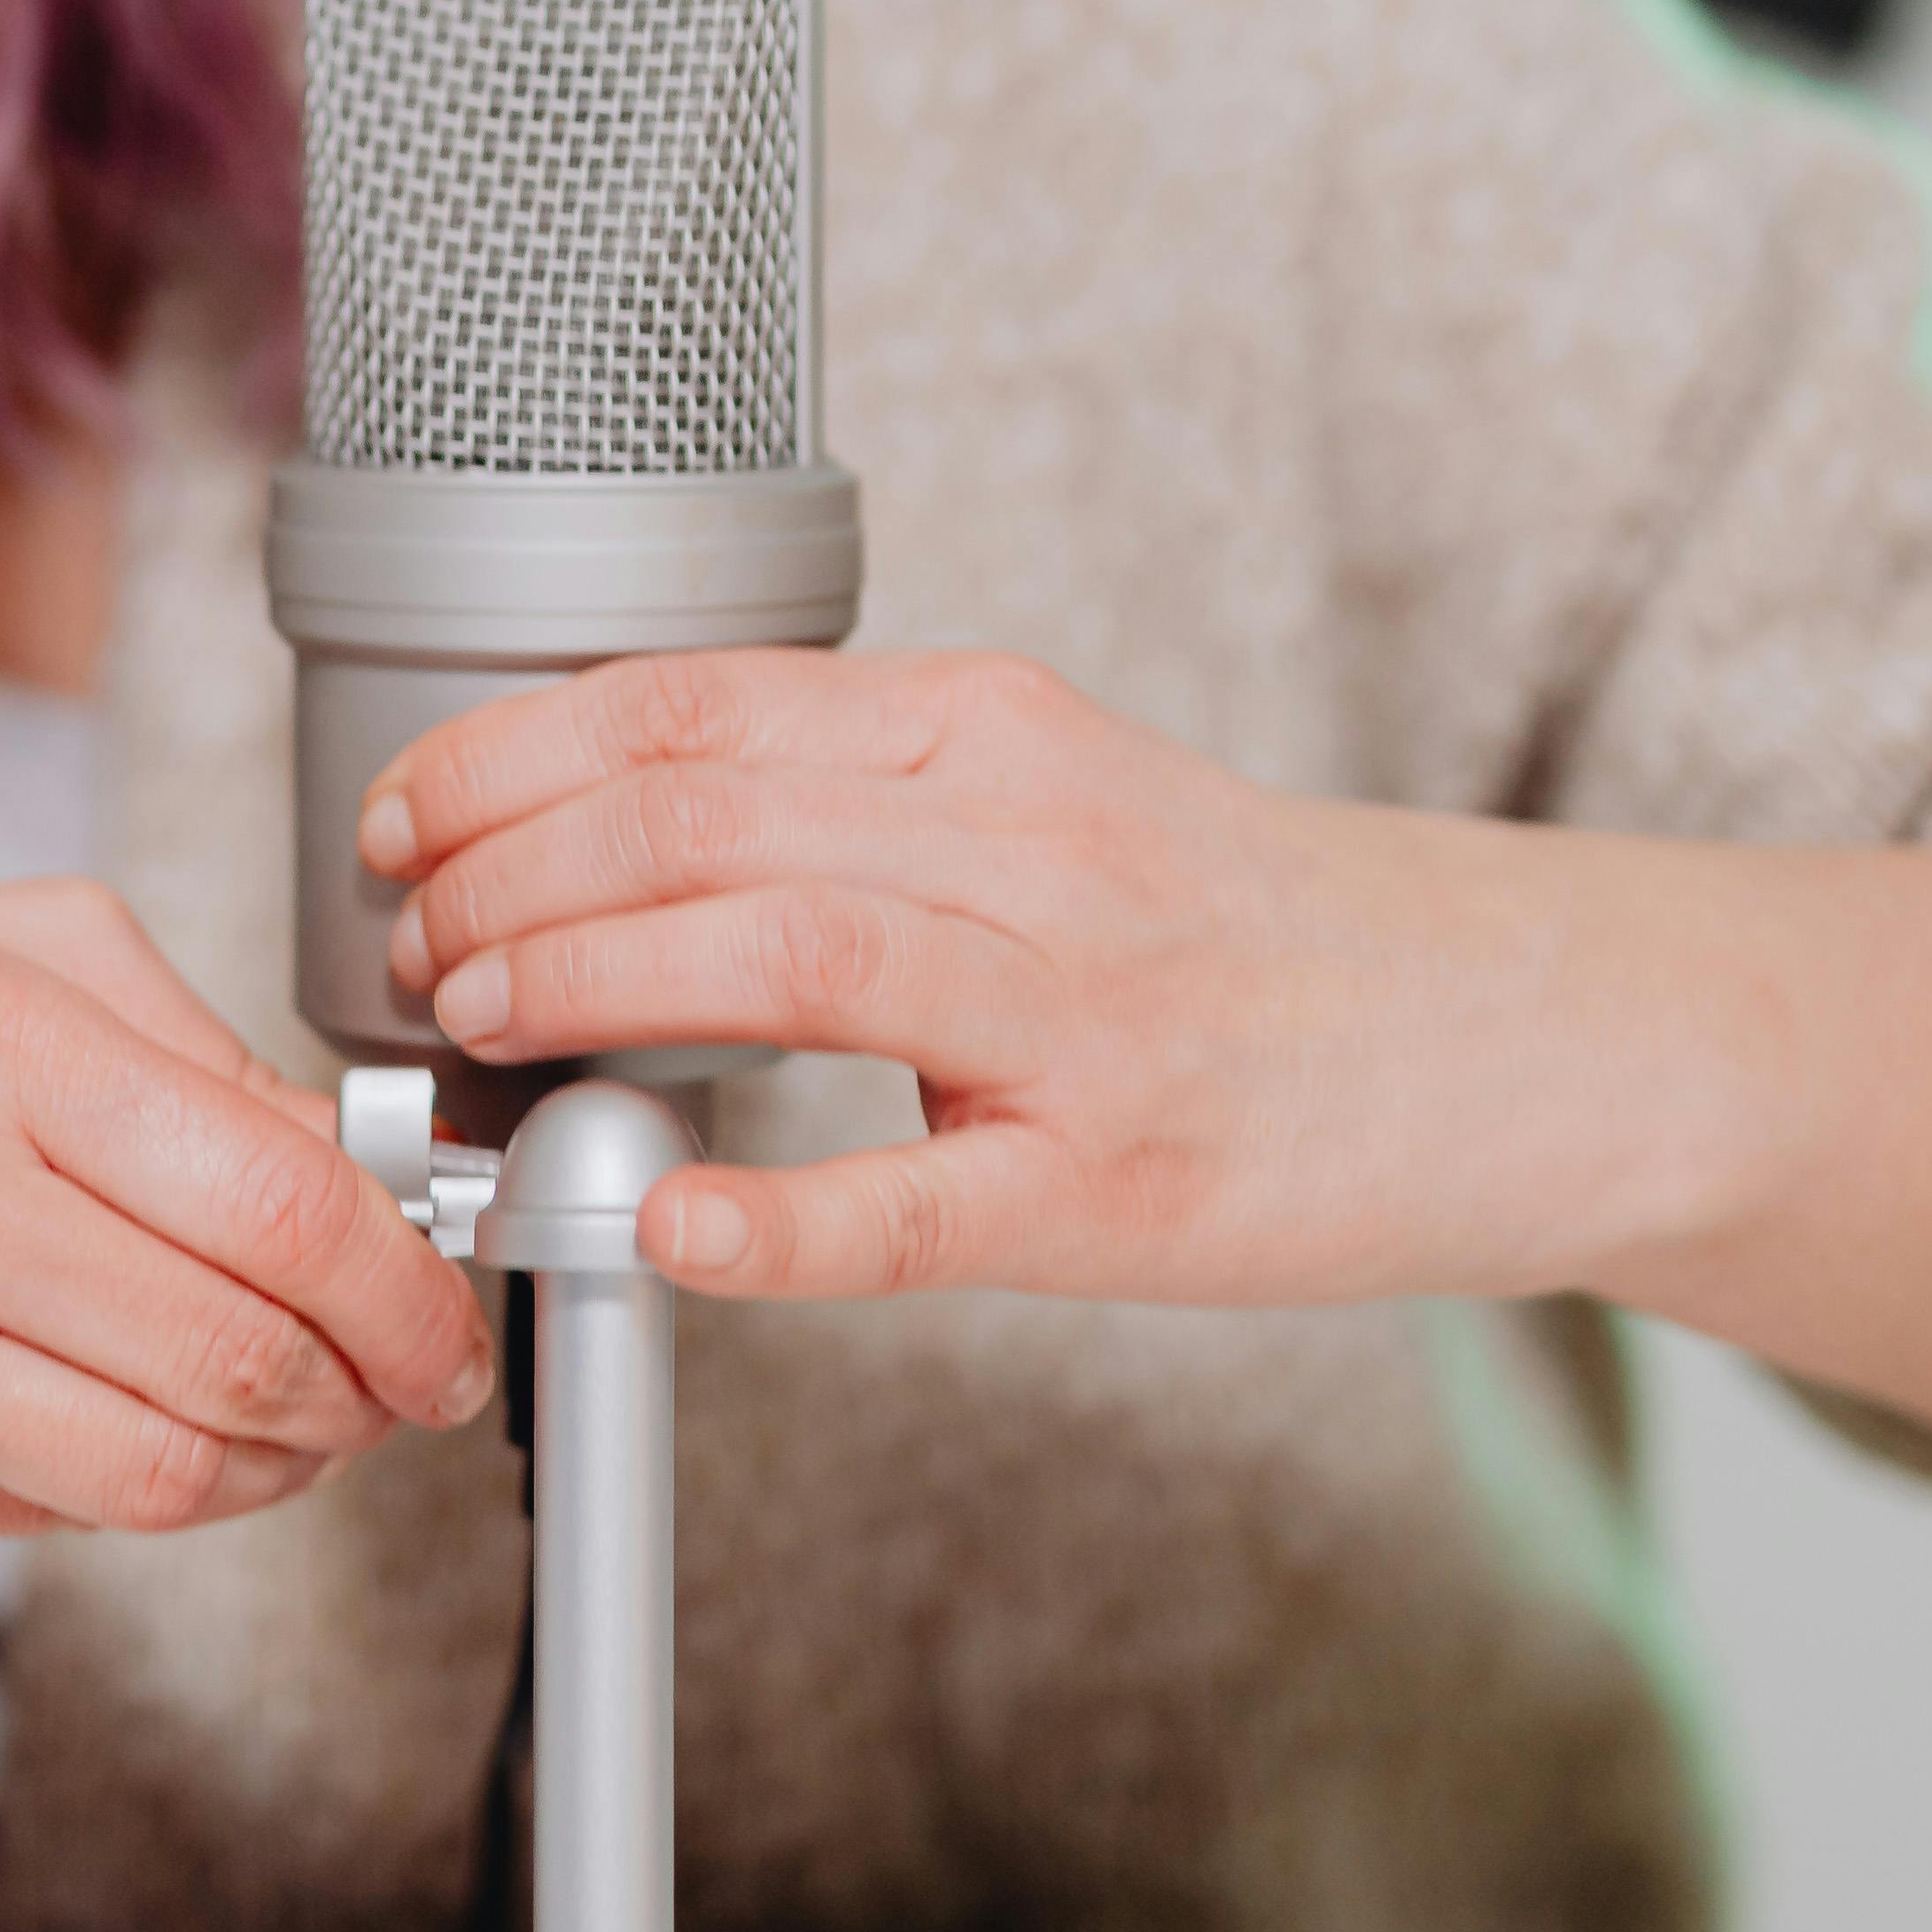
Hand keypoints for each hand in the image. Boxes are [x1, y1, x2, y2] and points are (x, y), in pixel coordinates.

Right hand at [0, 878, 491, 1542]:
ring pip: (167, 1467)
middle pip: (243, 1349)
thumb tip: (357, 1160)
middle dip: (375, 1385)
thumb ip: (182, 1039)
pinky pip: (63, 1511)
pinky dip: (171, 1494)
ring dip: (292, 1464)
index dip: (406, 1280)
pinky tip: (196, 1442)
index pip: (276, 1200)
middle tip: (414, 1375)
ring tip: (324, 1420)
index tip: (448, 1304)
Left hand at [369, 651, 1685, 1307]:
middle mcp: (1029, 841)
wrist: (1520, 1033)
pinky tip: (666, 1230)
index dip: (514, 751)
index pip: (696, 701)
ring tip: (481, 1018)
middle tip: (410, 937)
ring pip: (794, 948)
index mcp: (991, 732)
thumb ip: (856, 805)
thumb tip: (620, 835)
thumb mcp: (1055, 799)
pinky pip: (922, 1203)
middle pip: (707, 809)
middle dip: (513, 866)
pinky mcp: (1121, 1184)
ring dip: (596, 976)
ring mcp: (1081, 1016)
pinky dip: (776, 1220)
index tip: (410, 811)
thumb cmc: (1258, 933)